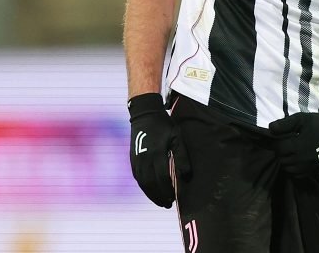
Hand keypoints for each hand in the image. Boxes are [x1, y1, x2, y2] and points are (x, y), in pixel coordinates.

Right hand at [128, 93, 191, 207]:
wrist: (144, 114)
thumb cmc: (164, 125)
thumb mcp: (177, 137)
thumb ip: (182, 156)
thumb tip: (186, 175)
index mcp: (156, 154)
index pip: (162, 178)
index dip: (168, 190)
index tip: (174, 198)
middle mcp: (144, 159)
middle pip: (151, 184)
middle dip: (159, 196)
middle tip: (167, 204)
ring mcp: (136, 160)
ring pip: (143, 183)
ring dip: (151, 194)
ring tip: (160, 201)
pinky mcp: (132, 159)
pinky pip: (137, 177)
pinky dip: (144, 187)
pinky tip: (150, 191)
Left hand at [268, 112, 318, 175]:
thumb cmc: (316, 123)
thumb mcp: (300, 118)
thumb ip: (284, 124)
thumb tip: (270, 128)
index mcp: (300, 145)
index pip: (279, 149)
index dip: (276, 143)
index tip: (280, 139)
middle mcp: (305, 158)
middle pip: (282, 160)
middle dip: (281, 152)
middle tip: (285, 145)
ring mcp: (311, 166)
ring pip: (288, 169)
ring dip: (286, 161)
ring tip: (290, 152)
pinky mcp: (315, 170)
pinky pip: (297, 174)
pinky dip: (293, 168)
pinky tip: (297, 159)